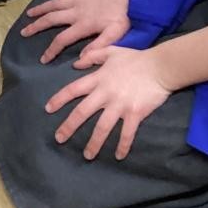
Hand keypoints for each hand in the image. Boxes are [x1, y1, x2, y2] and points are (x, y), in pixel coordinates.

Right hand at [22, 0, 130, 62]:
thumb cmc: (123, 16)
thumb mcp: (115, 35)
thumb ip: (97, 47)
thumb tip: (80, 60)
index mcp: (82, 25)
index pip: (61, 40)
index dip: (51, 50)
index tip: (43, 59)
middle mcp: (75, 11)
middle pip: (51, 19)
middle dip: (36, 26)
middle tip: (24, 32)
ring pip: (54, 4)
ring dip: (41, 9)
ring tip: (29, 13)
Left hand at [45, 46, 171, 159]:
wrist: (160, 66)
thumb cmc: (135, 58)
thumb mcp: (111, 51)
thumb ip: (92, 56)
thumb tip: (75, 63)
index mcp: (98, 79)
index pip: (73, 90)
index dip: (59, 99)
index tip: (48, 109)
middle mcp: (105, 94)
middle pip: (83, 112)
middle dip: (69, 126)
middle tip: (59, 139)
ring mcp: (120, 105)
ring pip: (102, 127)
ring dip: (94, 143)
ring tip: (87, 155)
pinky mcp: (135, 114)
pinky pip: (126, 133)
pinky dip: (122, 145)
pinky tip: (118, 156)